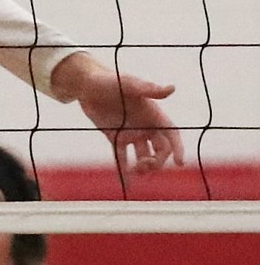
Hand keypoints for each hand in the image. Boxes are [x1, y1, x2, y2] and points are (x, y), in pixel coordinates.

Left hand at [51, 51, 185, 173]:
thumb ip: (149, 88)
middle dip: (158, 161)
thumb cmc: (109, 80)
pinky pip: (123, 158)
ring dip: (144, 167)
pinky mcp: (115, 138)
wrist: (86, 84)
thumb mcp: (129, 84)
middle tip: (145, 165)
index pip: (171, 134)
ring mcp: (131, 133)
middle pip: (160, 149)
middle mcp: (145, 125)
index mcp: (153, 113)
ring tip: (135, 171)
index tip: (179, 163)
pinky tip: (126, 184)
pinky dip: (124, 171)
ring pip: (144, 156)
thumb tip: (172, 88)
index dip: (178, 148)